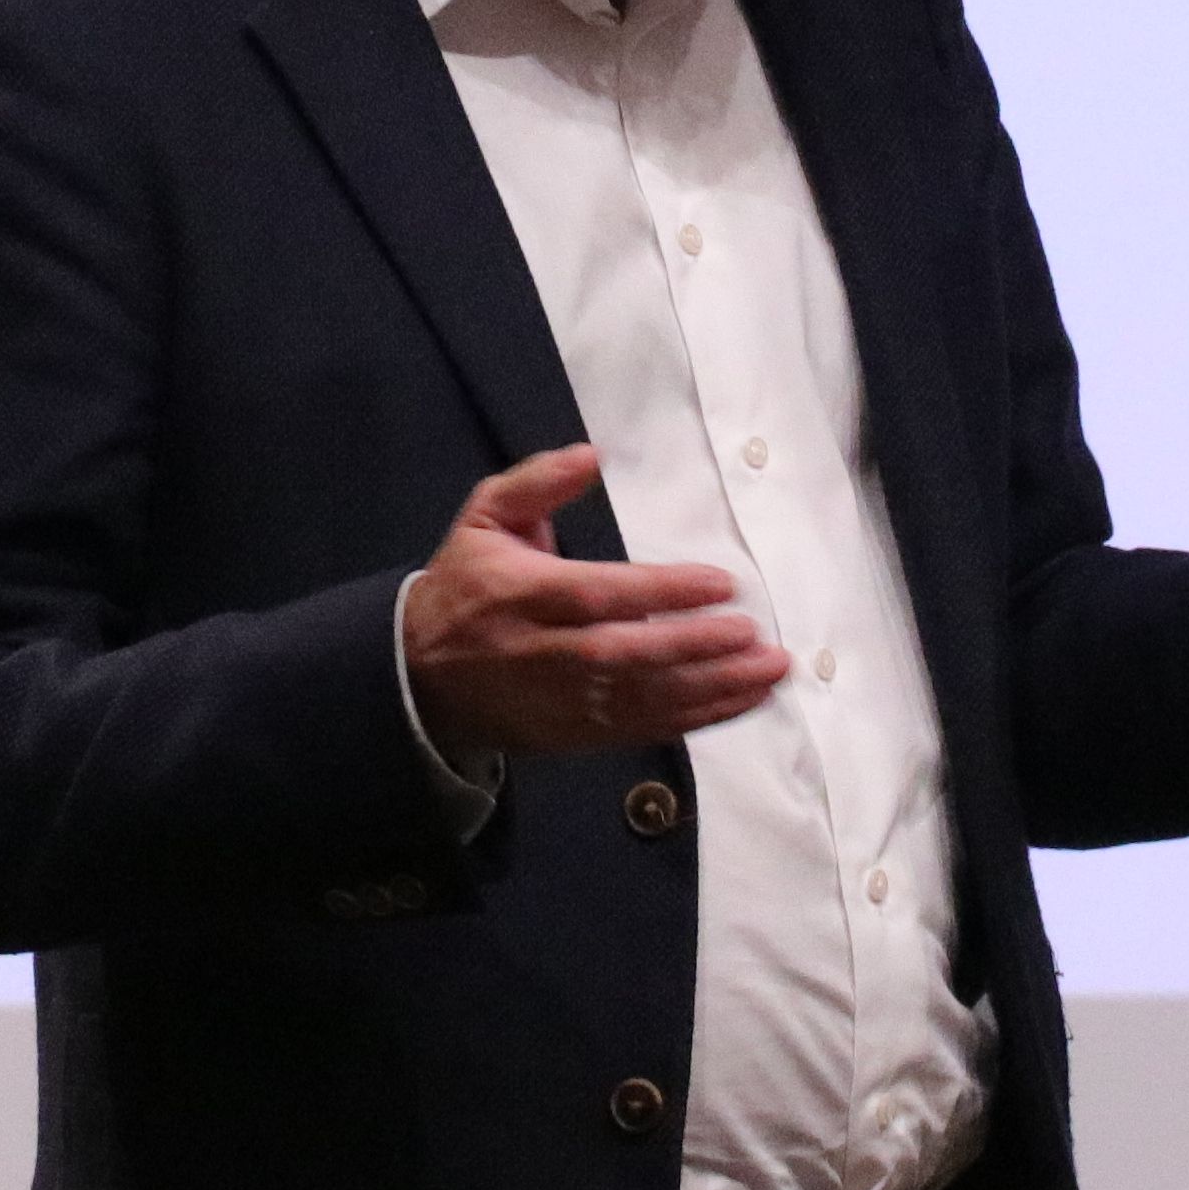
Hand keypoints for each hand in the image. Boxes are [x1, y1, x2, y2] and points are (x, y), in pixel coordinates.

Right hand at [400, 444, 784, 759]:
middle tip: (755, 635)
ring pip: (642, 699)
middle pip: (627, 654)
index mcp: (522, 594)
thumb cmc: (467, 586)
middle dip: (696, 646)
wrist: (421, 677)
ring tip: (767, 672)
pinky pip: (642, 728)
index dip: (662, 591)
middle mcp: (543, 652)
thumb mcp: (484, 518)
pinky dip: (695, 719)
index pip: (599, 594)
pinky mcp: (574, 734)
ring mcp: (560, 701)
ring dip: (711, 689)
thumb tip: (590, 455)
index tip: (721, 583)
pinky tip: (739, 702)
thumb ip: (537, 483)